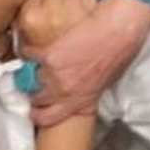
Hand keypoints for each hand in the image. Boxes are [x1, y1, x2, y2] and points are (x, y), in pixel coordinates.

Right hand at [25, 0, 149, 125]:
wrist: (121, 30)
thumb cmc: (120, 52)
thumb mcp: (106, 82)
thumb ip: (88, 92)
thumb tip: (79, 91)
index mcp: (82, 101)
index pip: (47, 119)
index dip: (38, 113)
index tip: (36, 106)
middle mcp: (66, 93)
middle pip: (36, 100)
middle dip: (35, 91)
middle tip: (38, 80)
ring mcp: (56, 76)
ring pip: (31, 78)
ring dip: (33, 70)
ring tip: (39, 61)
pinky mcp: (50, 56)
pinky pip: (29, 55)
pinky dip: (29, 51)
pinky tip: (36, 47)